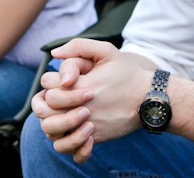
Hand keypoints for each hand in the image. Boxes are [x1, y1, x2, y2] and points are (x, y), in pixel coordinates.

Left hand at [33, 39, 150, 162]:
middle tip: (62, 96)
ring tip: (63, 113)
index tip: (67, 79)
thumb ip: (78, 46)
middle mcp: (79, 107)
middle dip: (49, 100)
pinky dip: (67, 141)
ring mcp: (86, 125)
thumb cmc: (126, 73)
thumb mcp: (106, 51)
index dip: (53, 79)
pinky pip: (69, 147)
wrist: (148, 99)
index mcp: (79, 85)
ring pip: (51, 130)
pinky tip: (74, 129)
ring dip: (53, 120)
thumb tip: (54, 54)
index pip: (47, 83)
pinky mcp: (94, 138)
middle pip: (44, 108)